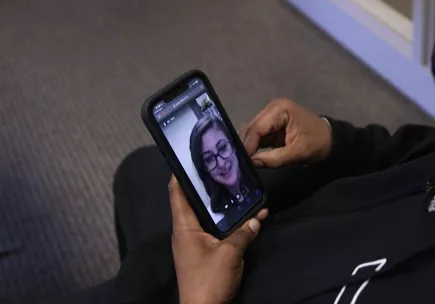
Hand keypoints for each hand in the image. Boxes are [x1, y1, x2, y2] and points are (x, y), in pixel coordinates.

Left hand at [169, 176, 268, 303]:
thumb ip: (243, 232)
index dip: (180, 173)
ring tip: (232, 185)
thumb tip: (257, 217)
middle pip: (192, 202)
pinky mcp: (203, 254)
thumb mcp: (230, 254)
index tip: (189, 155)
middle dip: (204, 185)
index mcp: (184, 227)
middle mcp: (185, 232)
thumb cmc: (209, 280)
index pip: (176, 193)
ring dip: (217, 203)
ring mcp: (193, 244)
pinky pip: (213, 230)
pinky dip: (225, 222)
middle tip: (220, 166)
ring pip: (205, 216)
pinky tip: (242, 217)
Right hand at [239, 98, 331, 167]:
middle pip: (251, 129)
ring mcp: (270, 116)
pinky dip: (251, 147)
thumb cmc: (317, 143)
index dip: (246, 145)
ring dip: (245, 147)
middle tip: (234, 164)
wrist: (330, 140)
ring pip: (251, 133)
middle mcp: (271, 109)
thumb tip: (251, 163)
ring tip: (237, 163)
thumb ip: (273, 159)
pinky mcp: (270, 125)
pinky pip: (257, 136)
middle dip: (243, 146)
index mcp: (279, 109)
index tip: (238, 162)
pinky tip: (245, 158)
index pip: (256, 128)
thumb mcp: (297, 153)